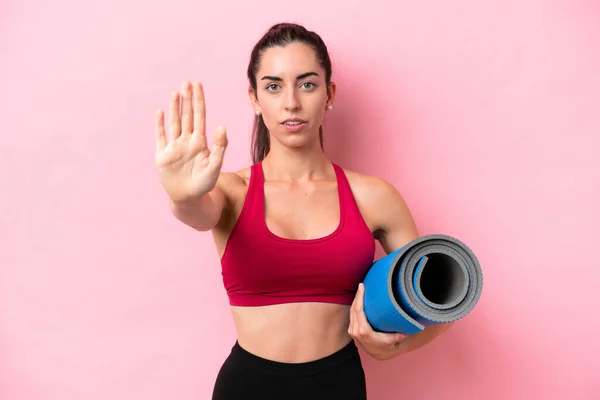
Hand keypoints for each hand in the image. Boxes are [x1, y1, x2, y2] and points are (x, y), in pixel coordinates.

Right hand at [155, 81, 227, 203]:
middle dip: (187, 99)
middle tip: (187, 82)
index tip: (198, 85)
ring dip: (175, 108)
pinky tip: (161, 112)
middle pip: (187, 116)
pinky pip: (161, 136)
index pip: (200, 116)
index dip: (198, 101)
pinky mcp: (163, 155)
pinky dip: (160, 125)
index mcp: (200, 142)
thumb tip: (221, 126)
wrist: (188, 198)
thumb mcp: (215, 165)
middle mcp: (187, 141)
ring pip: (174, 123)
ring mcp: (174, 147)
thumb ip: (220, 146)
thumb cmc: (204, 183)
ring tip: (176, 93)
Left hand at [348, 283, 408, 360]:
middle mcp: (356, 331)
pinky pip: (352, 316)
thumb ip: (398, 334)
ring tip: (360, 291)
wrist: (379, 354)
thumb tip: (408, 327)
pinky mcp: (352, 330)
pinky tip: (358, 300)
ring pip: (352, 312)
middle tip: (361, 286)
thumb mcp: (392, 340)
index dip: (359, 298)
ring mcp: (352, 331)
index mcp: (363, 331)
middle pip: (354, 309)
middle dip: (357, 296)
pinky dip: (355, 307)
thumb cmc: (386, 345)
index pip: (358, 311)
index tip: (361, 287)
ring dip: (355, 301)